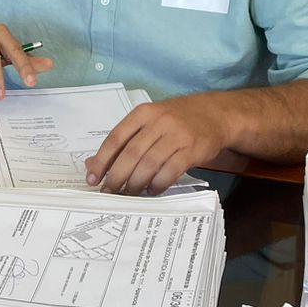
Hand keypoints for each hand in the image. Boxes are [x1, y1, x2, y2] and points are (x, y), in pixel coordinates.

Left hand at [84, 94, 232, 194]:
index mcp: (143, 113)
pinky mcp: (193, 150)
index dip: (102, 160)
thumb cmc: (176, 120)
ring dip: (136, 183)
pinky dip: (158, 184)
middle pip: (131, 153)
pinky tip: (151, 190)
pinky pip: (170, 171)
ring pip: (149, 164)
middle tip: (109, 192)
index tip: (93, 178)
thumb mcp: (149, 122)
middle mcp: (159, 122)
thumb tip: (93, 164)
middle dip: (117, 176)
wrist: (215, 114)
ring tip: (129, 193)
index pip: (116, 138)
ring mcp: (177, 135)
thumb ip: (123, 140)